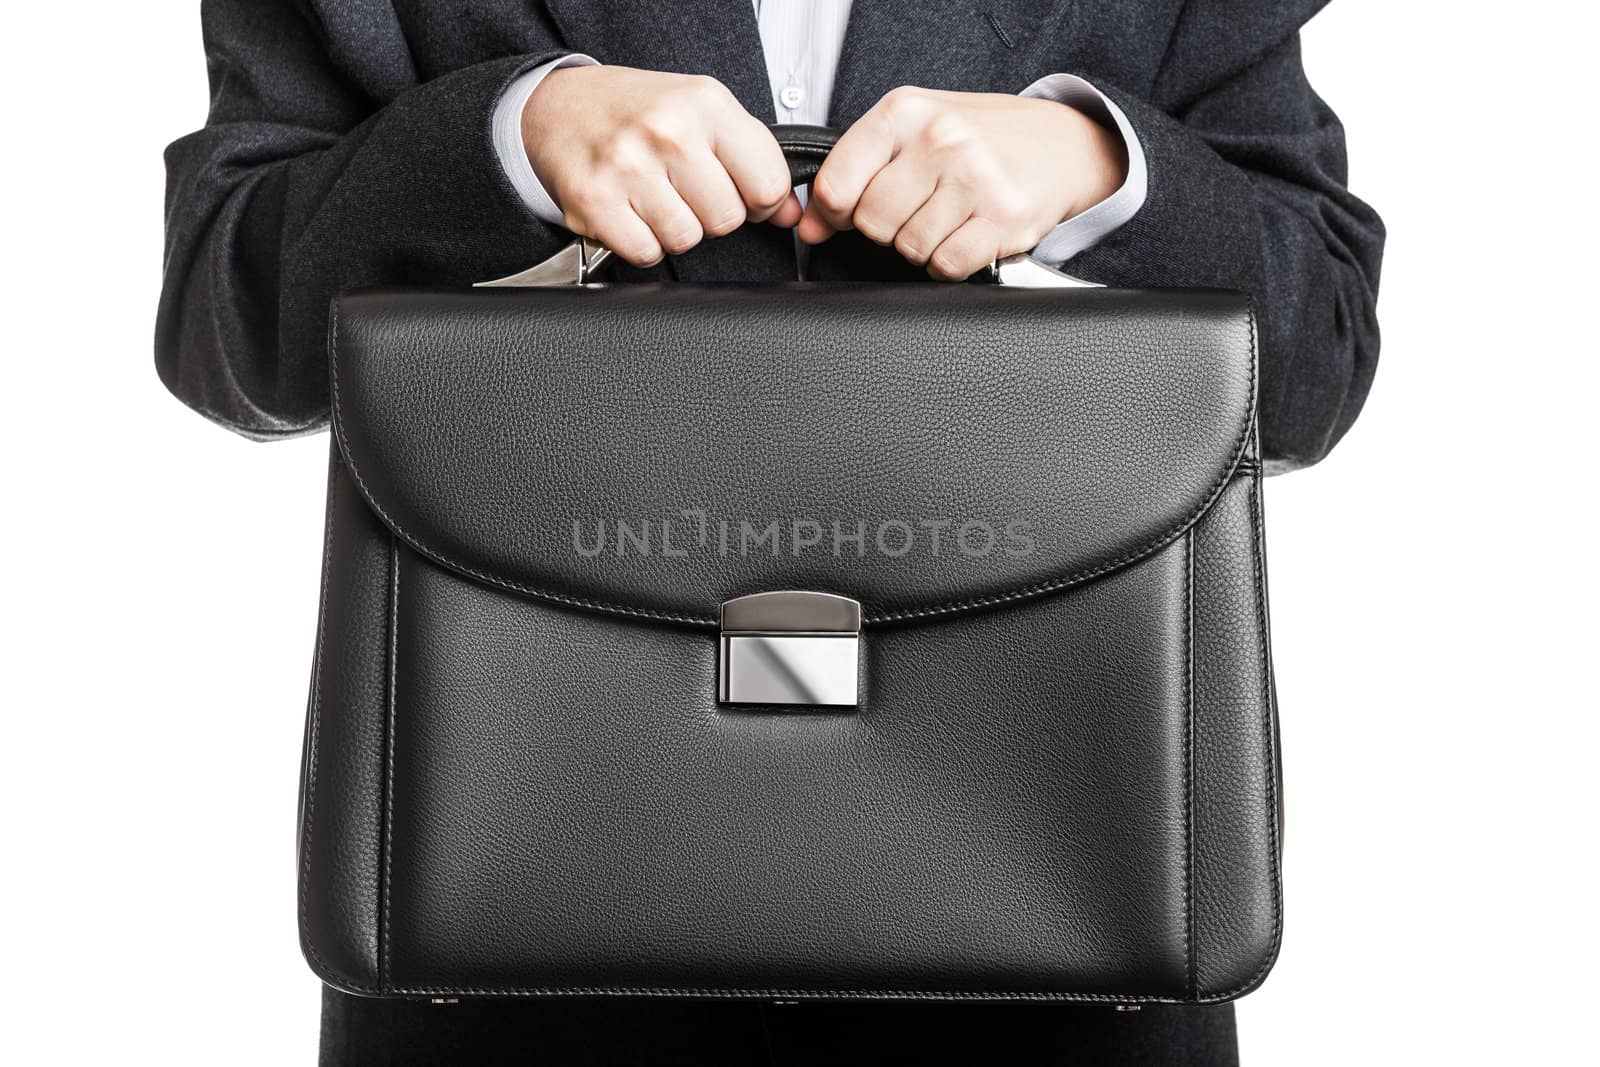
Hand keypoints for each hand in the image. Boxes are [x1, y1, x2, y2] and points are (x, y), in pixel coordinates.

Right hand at [523, 66, 802, 265]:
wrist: (558, 107)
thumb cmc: (637, 112)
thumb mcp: (702, 113)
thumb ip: (753, 159)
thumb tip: (792, 214)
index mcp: (706, 103)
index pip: (768, 184)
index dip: (762, 201)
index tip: (743, 194)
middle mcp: (668, 131)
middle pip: (727, 219)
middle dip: (712, 215)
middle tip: (687, 191)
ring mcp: (628, 167)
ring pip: (687, 240)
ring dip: (675, 229)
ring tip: (656, 197)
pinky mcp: (595, 201)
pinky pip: (646, 253)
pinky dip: (642, 242)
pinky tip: (631, 212)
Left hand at [797, 87, 1127, 279]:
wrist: (1063, 144)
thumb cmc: (981, 138)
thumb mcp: (912, 133)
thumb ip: (855, 172)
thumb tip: (810, 225)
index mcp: (905, 112)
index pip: (836, 184)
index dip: (835, 211)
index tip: (848, 212)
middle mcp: (940, 140)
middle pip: (872, 222)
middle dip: (886, 228)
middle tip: (914, 210)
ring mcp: (975, 179)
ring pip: (908, 248)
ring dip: (921, 245)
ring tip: (945, 217)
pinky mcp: (1004, 218)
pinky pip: (945, 266)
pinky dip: (949, 262)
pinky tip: (964, 235)